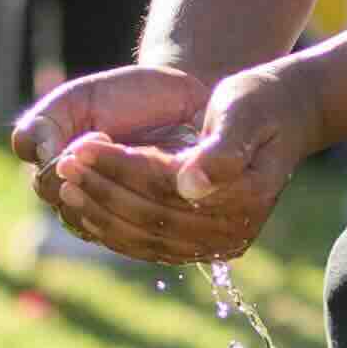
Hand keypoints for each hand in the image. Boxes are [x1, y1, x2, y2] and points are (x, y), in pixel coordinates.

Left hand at [16, 54, 296, 267]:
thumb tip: (190, 185)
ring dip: (100, 212)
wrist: (284, 116)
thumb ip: (221, 149)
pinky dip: (114, 229)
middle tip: (62, 163)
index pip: (166, 188)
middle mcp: (234, 229)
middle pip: (152, 216)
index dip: (119, 167)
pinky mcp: (204, 244)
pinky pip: (151, 245)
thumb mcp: (243, 110)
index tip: (80, 145)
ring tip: (65, 184)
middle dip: (102, 189)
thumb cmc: (259, 101)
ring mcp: (220, 242)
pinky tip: (85, 207)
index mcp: (245, 196)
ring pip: (146, 236)